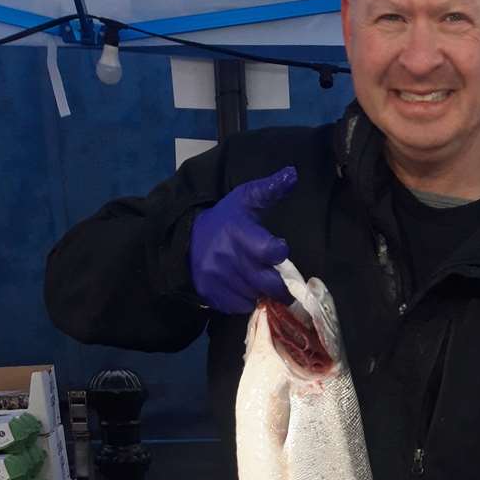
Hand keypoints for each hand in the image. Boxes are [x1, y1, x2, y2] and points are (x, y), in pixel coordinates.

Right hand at [189, 166, 296, 312]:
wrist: (187, 241)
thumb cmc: (224, 220)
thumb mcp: (244, 200)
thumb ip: (269, 189)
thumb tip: (293, 173)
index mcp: (241, 235)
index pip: (273, 252)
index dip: (280, 251)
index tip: (278, 247)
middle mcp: (231, 260)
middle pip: (272, 284)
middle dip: (280, 282)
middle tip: (279, 276)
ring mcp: (222, 281)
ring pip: (258, 296)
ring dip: (262, 290)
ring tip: (256, 277)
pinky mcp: (215, 297)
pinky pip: (243, 307)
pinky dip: (247, 299)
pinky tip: (242, 286)